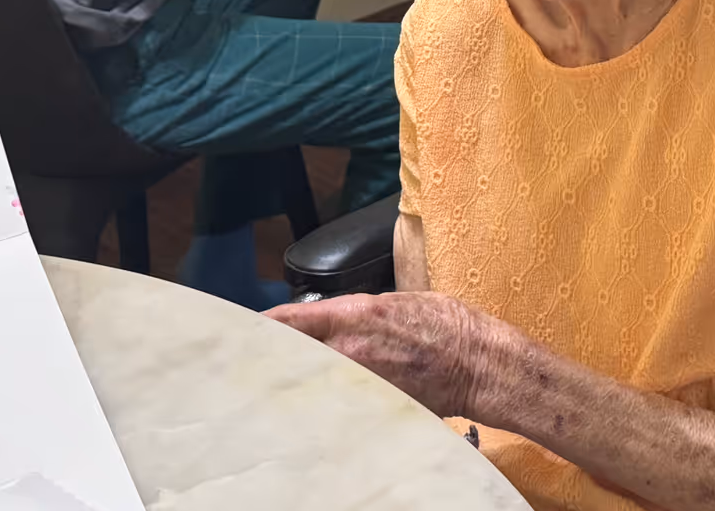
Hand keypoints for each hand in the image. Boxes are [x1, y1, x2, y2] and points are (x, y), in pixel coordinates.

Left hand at [265, 292, 509, 419]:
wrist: (478, 360)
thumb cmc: (444, 325)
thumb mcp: (395, 302)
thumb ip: (355, 314)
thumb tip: (327, 324)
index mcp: (355, 314)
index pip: (290, 322)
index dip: (259, 328)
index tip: (237, 332)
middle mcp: (351, 349)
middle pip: (290, 358)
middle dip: (268, 362)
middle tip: (243, 368)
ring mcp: (360, 381)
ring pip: (308, 385)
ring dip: (290, 385)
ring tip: (268, 390)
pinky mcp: (373, 405)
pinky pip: (335, 407)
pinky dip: (321, 407)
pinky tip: (308, 412)